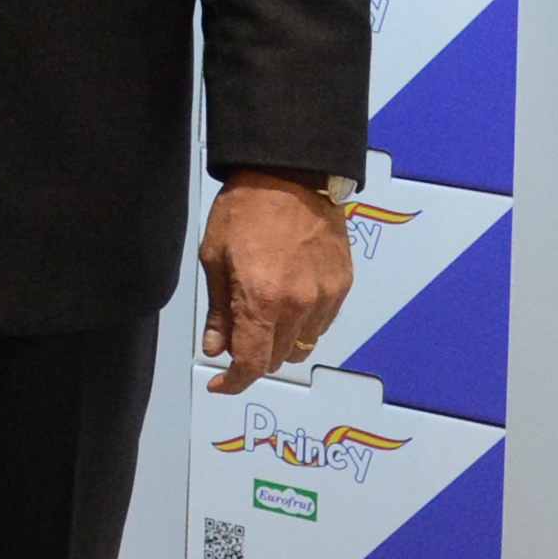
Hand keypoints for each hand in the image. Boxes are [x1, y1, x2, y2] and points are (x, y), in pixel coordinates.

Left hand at [199, 171, 353, 393]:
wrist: (291, 175)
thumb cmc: (244, 210)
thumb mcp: (215, 257)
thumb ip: (219, 310)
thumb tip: (216, 349)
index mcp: (261, 299)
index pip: (252, 362)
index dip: (234, 381)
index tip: (220, 383)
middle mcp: (299, 305)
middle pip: (278, 359)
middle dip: (254, 356)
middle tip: (237, 336)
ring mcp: (325, 297)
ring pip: (302, 346)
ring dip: (280, 343)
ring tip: (264, 314)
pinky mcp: (343, 286)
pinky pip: (322, 324)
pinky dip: (303, 324)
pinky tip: (288, 300)